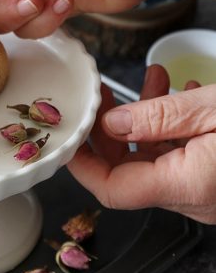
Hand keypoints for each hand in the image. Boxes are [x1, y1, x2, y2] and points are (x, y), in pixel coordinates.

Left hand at [67, 64, 215, 223]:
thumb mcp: (213, 110)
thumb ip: (159, 117)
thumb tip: (113, 123)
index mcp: (187, 184)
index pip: (112, 188)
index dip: (82, 163)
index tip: (70, 134)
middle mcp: (192, 194)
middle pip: (128, 167)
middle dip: (111, 127)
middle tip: (107, 94)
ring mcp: (203, 187)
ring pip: (156, 154)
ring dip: (147, 116)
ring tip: (152, 78)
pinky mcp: (213, 175)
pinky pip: (180, 153)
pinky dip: (172, 123)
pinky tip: (179, 94)